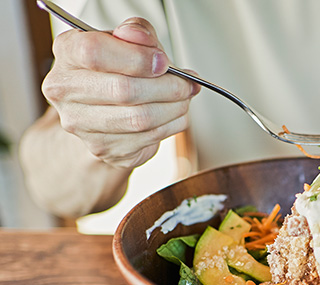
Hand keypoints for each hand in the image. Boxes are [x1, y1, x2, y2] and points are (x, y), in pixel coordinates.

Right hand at [42, 17, 198, 169]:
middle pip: (123, 90)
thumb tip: (141, 36)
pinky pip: (147, 138)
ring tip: (184, 98)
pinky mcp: (104, 148)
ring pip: (139, 118)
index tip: (163, 62)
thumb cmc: (115, 71)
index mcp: (67, 52)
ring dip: (173, 108)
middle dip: (166, 87)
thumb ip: (136, 32)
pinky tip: (175, 115)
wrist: (103, 112)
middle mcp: (65, 90)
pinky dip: (171, 125)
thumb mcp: (126, 42)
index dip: (137, 58)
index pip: (95, 52)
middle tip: (186, 84)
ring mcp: (80, 124)